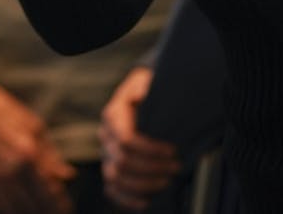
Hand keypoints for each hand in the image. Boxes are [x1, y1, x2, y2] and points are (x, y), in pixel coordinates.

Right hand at [0, 82, 73, 213]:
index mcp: (27, 154)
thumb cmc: (3, 112)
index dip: (61, 205)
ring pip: (15, 211)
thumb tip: (68, 176)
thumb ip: (50, 155)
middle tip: (54, 212)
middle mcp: (8, 171)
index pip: (50, 193)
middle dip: (47, 211)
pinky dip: (7, 209)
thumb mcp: (33, 126)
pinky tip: (15, 205)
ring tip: (36, 209)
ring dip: (28, 212)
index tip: (66, 208)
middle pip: (34, 206)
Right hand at [100, 67, 180, 210]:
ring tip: (167, 182)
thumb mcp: (146, 81)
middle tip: (176, 167)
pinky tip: (147, 202)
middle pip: (123, 162)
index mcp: (112, 116)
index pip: (127, 140)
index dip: (151, 150)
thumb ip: (143, 86)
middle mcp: (105, 137)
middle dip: (152, 168)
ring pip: (116, 178)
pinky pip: (112, 190)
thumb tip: (140, 95)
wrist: (141, 98)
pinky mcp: (111, 170)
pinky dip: (127, 199)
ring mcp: (106, 156)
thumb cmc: (148, 91)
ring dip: (144, 185)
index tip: (173, 150)